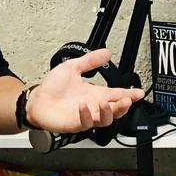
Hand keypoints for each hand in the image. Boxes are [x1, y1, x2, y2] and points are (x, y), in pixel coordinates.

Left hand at [26, 48, 143, 133]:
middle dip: (123, 106)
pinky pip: (85, 123)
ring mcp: (85, 116)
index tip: (139, 92)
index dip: (129, 94)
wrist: (36, 100)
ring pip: (104, 120)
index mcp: (95, 93)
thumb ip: (90, 61)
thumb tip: (106, 52)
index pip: (117, 94)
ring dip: (108, 112)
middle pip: (115, 110)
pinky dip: (86, 115)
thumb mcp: (72, 68)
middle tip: (126, 100)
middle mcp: (93, 106)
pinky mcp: (74, 123)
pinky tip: (84, 106)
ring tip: (105, 103)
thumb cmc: (53, 88)